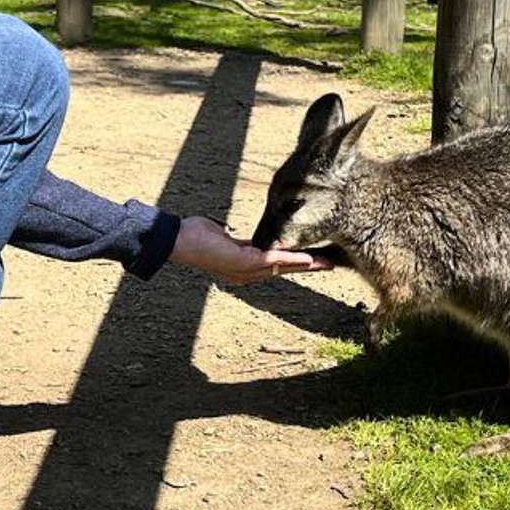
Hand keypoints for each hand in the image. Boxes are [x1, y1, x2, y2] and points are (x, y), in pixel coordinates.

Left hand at [171, 215, 332, 287]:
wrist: (180, 240)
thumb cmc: (196, 236)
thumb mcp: (223, 239)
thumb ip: (237, 242)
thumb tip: (238, 238)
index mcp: (243, 267)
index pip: (274, 265)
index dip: (294, 263)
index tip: (313, 259)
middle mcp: (246, 273)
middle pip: (283, 270)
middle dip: (306, 268)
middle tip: (329, 265)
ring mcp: (245, 270)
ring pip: (282, 267)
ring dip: (305, 265)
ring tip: (325, 263)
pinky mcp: (244, 262)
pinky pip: (274, 260)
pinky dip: (291, 259)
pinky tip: (307, 258)